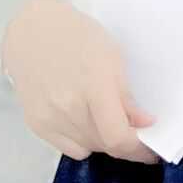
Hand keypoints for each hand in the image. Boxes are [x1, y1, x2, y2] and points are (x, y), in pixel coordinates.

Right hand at [0, 0, 160, 163]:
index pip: (118, 138)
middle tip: (133, 131)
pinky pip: (69, 148)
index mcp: (93, 87)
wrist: (32, 32)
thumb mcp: (112, 58)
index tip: (150, 149)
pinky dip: (83, 141)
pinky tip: (84, 120)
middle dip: (125, 143)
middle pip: (105, 145)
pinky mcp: (36, 124)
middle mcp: (68, 107)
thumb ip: (127, 97)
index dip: (138, 150)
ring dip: (104, 141)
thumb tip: (144, 124)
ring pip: (89, 149)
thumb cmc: (76, 37)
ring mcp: (49, 118)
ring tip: (105, 118)